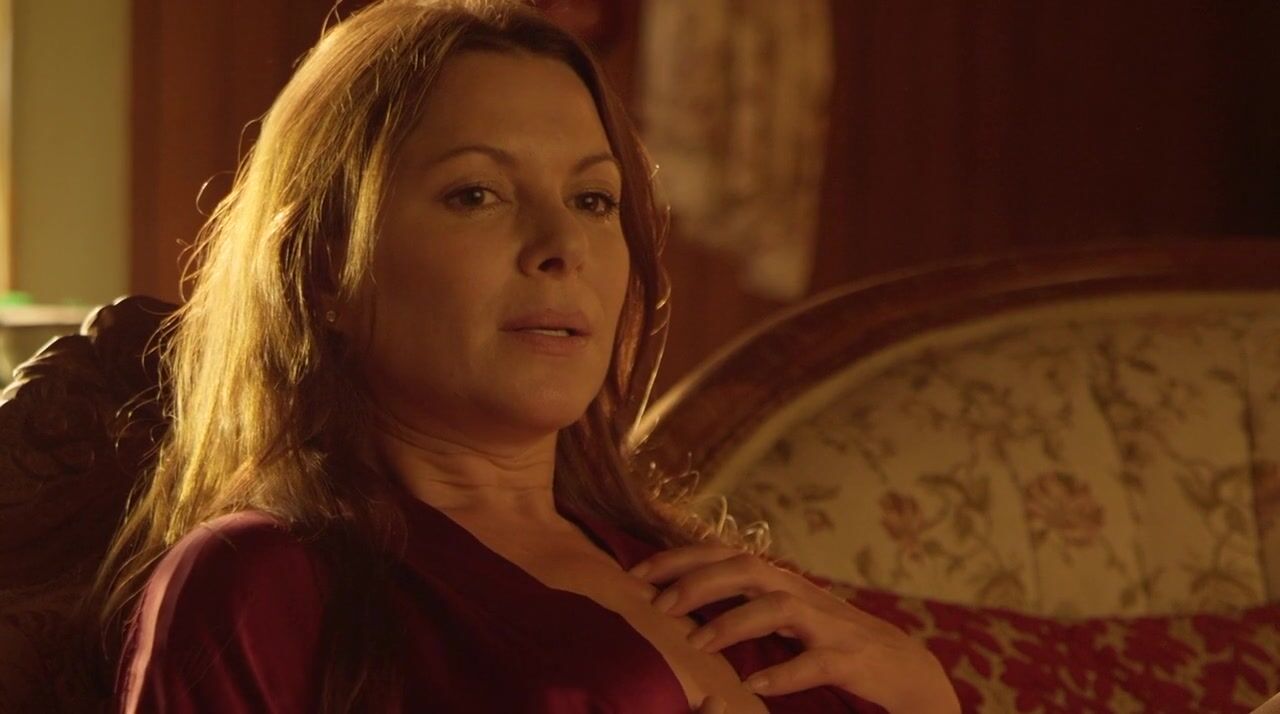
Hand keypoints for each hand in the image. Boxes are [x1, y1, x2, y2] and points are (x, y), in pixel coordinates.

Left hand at [629, 545, 959, 712]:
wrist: (909, 672)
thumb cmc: (839, 646)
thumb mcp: (791, 621)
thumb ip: (749, 608)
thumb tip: (689, 605)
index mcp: (784, 585)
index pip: (726, 555)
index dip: (681, 558)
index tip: (637, 572)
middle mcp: (804, 596)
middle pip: (748, 569)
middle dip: (699, 581)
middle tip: (658, 604)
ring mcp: (830, 626)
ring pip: (779, 607)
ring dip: (733, 623)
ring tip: (697, 644)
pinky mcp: (852, 660)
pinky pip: (816, 662)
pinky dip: (784, 673)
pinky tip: (753, 684)